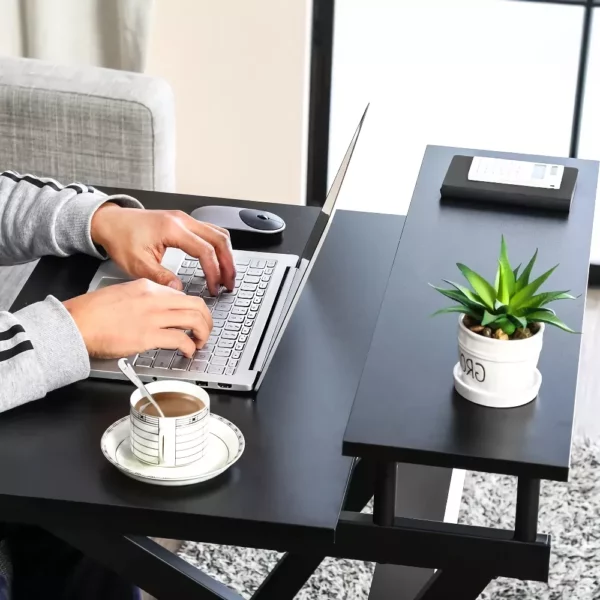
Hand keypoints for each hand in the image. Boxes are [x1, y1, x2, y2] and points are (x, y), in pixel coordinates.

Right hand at [63, 279, 212, 358]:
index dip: (194, 309)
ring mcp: (153, 317)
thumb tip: (160, 311)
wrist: (76, 322)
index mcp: (148, 287)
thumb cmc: (93, 313)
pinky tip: (187, 352)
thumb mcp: (124, 294)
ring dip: (202, 334)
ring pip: (194, 320)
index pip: (182, 295)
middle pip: (196, 305)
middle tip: (205, 331)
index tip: (195, 319)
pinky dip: (190, 347)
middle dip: (207, 320)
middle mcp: (154, 299)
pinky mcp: (148, 336)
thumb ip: (144, 300)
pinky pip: (181, 339)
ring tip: (199, 343)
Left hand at [91, 204, 235, 294]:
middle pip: (219, 239)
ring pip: (218, 233)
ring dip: (226, 255)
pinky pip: (210, 232)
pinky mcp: (184, 222)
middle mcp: (182, 220)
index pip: (205, 250)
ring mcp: (185, 219)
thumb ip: (160, 278)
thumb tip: (180, 290)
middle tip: (229, 284)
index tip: (213, 288)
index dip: (213, 271)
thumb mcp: (137, 264)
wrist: (110, 222)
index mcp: (172, 229)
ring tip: (226, 275)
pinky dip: (218, 247)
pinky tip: (217, 261)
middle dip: (228, 264)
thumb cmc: (121, 238)